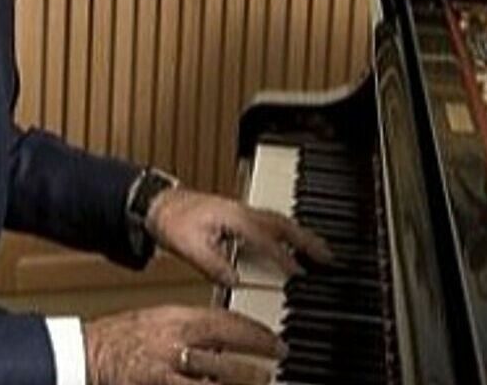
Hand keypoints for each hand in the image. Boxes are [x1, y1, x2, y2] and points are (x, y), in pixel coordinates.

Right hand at [84, 305, 285, 384]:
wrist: (83, 353)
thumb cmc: (120, 338)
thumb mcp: (158, 321)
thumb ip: (189, 329)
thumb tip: (223, 337)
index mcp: (175, 319)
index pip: (225, 321)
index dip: (254, 332)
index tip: (274, 339)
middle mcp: (173, 343)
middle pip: (225, 349)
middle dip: (257, 358)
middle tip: (279, 360)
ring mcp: (165, 370)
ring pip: (214, 377)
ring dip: (242, 380)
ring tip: (262, 380)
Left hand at [147, 188, 332, 286]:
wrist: (158, 204)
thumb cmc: (172, 221)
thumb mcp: (190, 248)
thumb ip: (214, 266)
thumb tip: (236, 281)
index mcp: (234, 219)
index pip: (267, 241)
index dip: (284, 258)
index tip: (300, 274)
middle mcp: (243, 211)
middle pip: (285, 225)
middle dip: (308, 240)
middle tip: (328, 257)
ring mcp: (243, 210)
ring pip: (281, 221)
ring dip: (302, 235)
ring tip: (319, 251)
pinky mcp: (240, 213)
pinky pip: (272, 221)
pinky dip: (288, 231)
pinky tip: (292, 242)